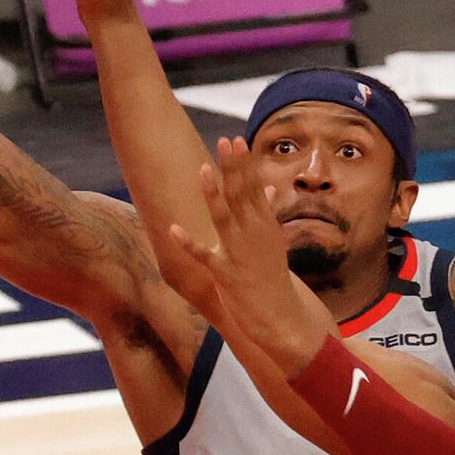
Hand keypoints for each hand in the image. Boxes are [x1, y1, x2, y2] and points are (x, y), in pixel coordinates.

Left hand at [168, 137, 327, 372]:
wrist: (281, 314)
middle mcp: (254, 234)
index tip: (235, 140)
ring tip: (202, 169)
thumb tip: (271, 188)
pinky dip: (188, 243)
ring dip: (213, 194)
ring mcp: (239, 253)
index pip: (254, 187)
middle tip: (225, 141)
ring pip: (224, 218)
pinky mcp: (225, 274)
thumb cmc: (272, 275)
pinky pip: (203, 255)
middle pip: (242, 195)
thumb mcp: (274, 240)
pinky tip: (172, 228)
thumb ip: (268, 212)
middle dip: (233, 168)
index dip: (244, 164)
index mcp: (265, 225)